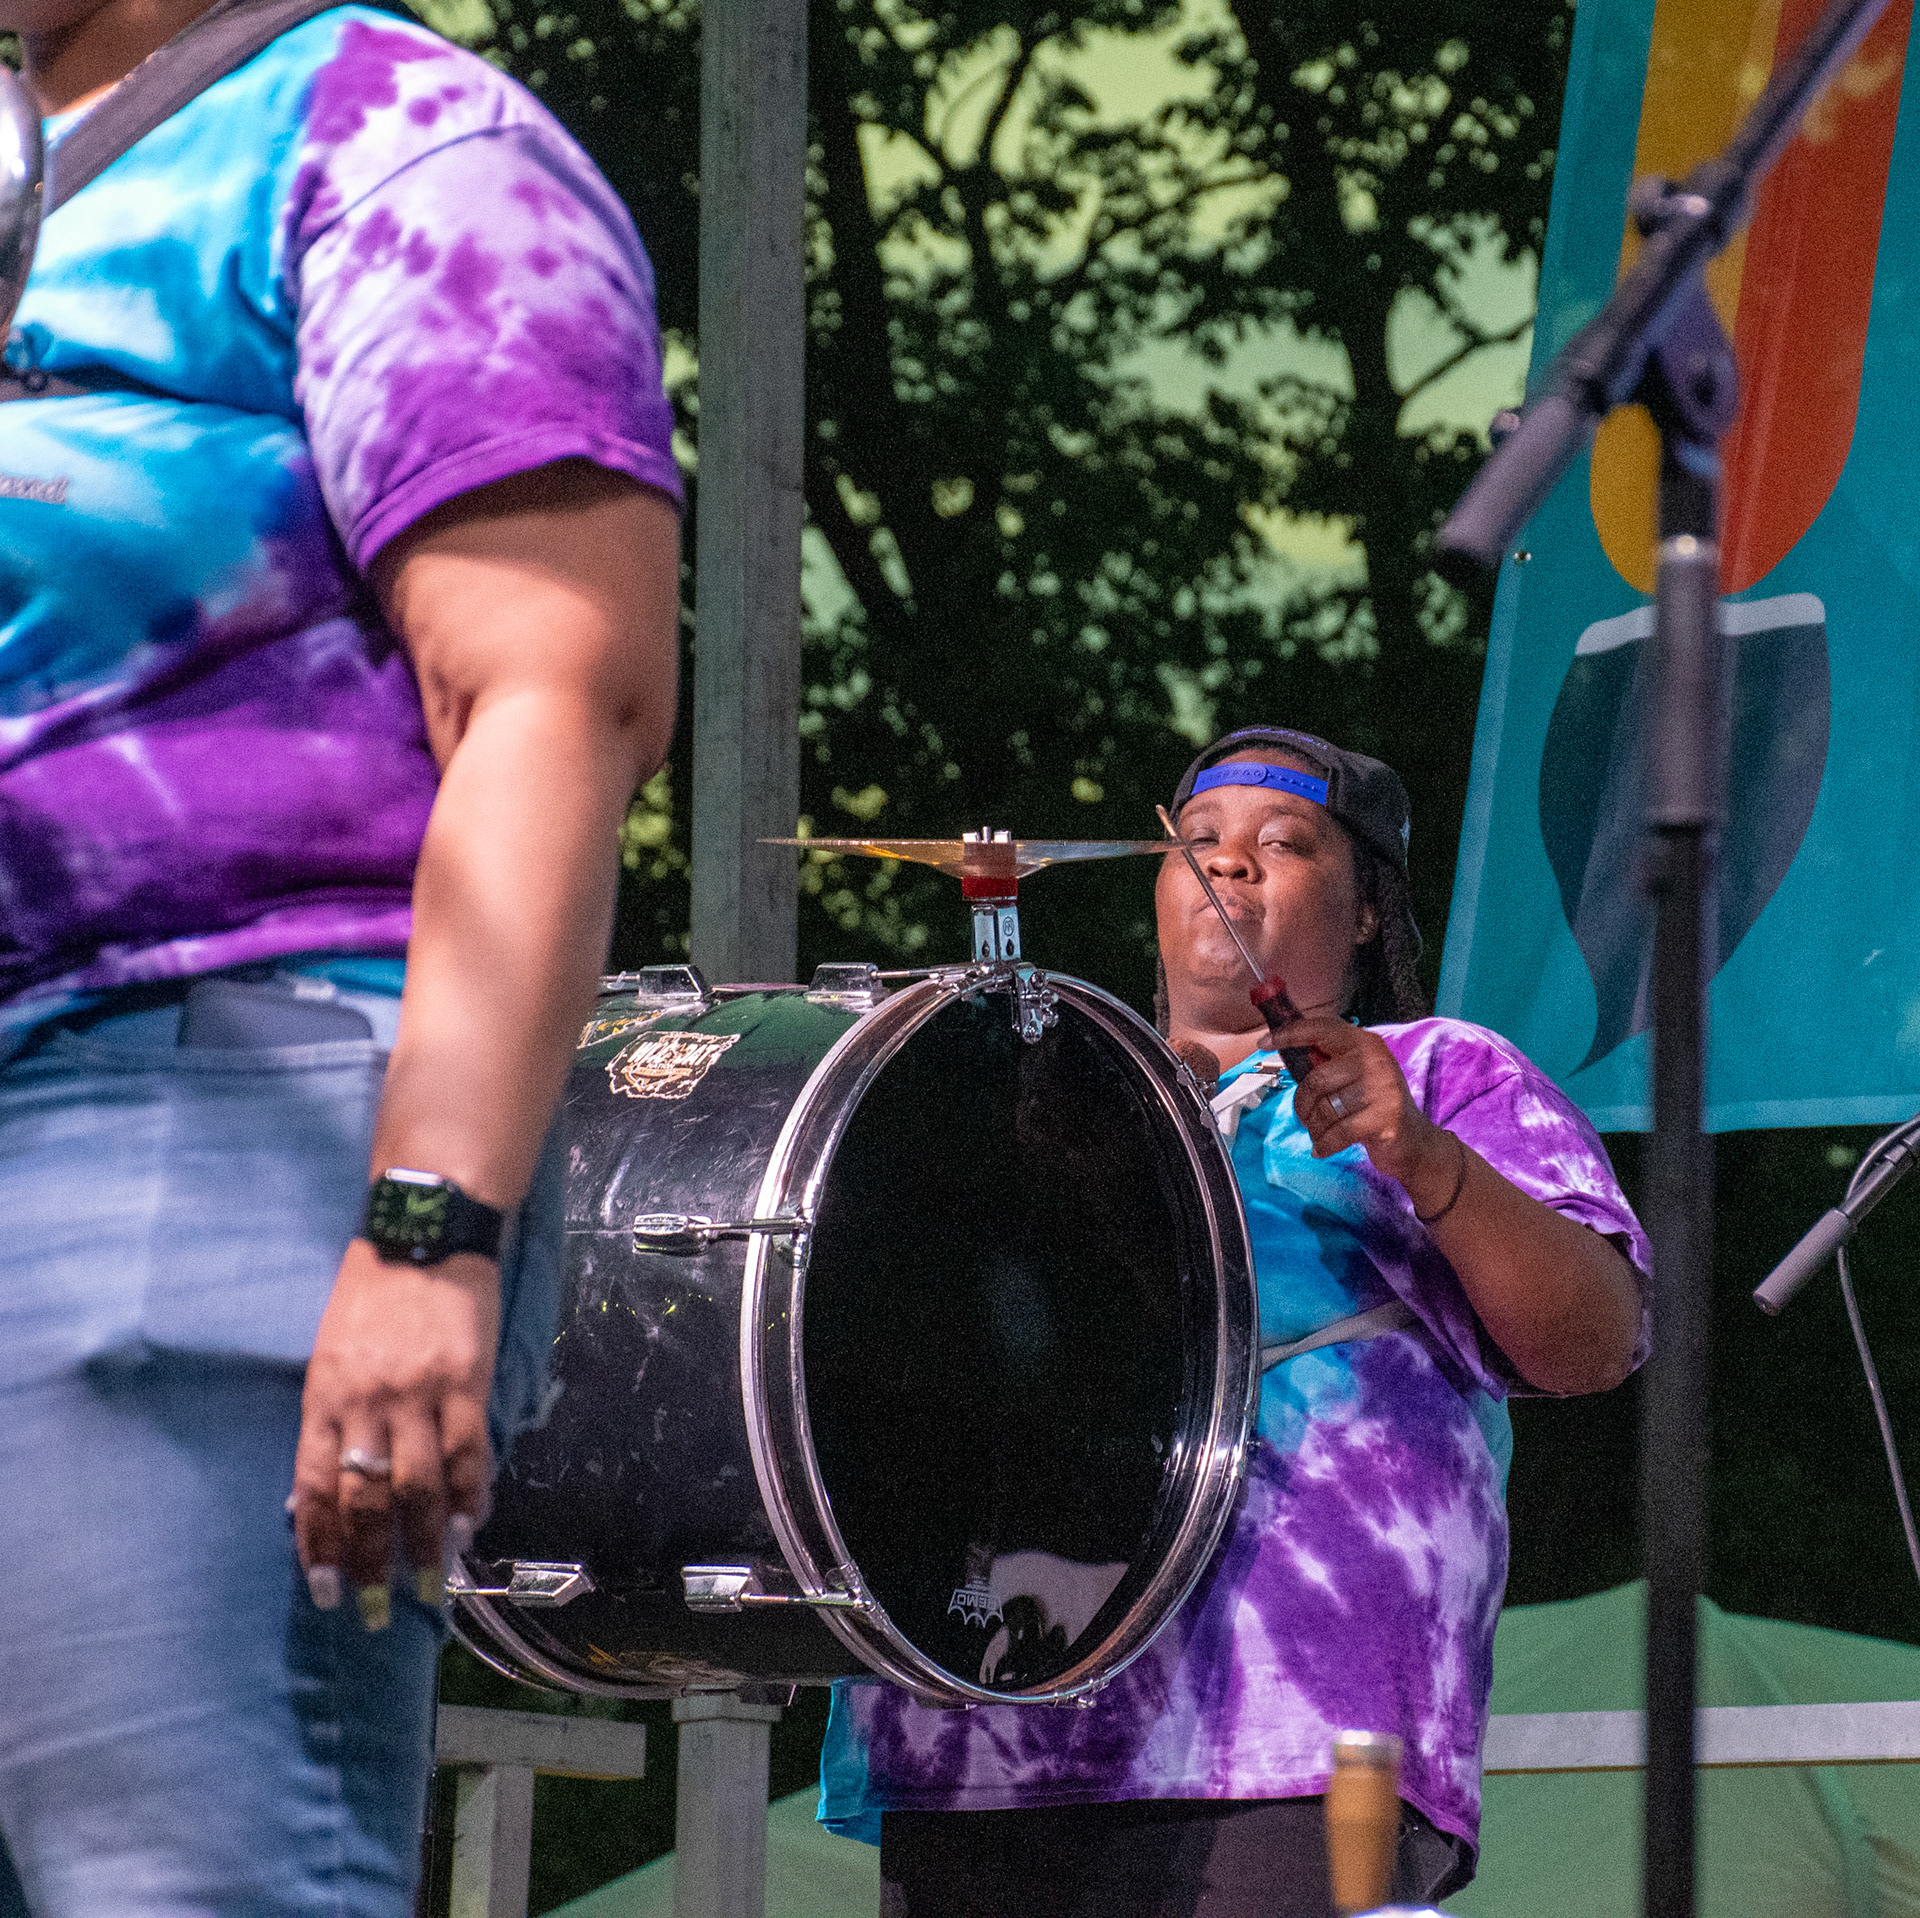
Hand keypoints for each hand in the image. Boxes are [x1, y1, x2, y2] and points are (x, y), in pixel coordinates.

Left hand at [291, 1239, 499, 1623]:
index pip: (314, 1488)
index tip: (326, 1591)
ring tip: (428, 1584)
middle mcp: (366, 1403)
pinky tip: (469, 1528)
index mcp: (324, 1397)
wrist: (424, 1234)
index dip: (321, 1545)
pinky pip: (467, 1452)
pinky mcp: (465, 1382)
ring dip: (422, 1543)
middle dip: (368, 1562)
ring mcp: (418, 1394)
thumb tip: (330, 1487)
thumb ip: (330, 1417)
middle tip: (374, 1610)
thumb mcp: (329, 1353)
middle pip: (365, 1498)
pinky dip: (469, 1495)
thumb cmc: (371, 1293)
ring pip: (418, 1486)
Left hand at [1274, 1014, 1460, 1216]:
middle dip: (1302, 1104)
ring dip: (1315, 1127)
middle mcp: (1375, 1060)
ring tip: (1321, 1132)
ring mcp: (1382, 1088)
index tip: (1263, 1042)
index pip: (1321, 1028)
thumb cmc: (1376, 1107)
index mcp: (1365, 1043)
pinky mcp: (1385, 1117)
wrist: (1415, 1142)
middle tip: (1306, 1117)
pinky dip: (1324, 1144)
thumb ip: (1327, 1063)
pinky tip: (1323, 1148)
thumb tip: (1285, 1050)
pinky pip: (1337, 1132)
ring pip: (1324, 1108)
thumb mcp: (1354, 1076)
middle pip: (1315, 1079)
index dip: (1289, 1034)